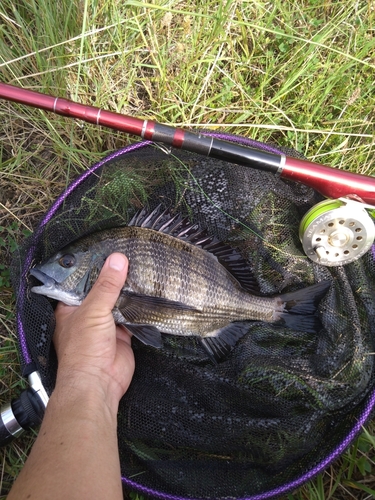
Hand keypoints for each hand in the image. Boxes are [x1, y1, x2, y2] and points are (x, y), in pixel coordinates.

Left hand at [53, 253, 134, 413]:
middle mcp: (88, 313)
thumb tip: (118, 259)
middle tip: (132, 255)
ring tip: (144, 268)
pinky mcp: (124, 333)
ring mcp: (107, 324)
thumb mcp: (94, 310)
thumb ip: (107, 285)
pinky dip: (141, 307)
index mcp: (71, 306)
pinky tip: (150, 292)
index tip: (110, 248)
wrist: (99, 382)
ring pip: (120, 301)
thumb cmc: (84, 348)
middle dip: (116, 277)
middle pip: (104, 290)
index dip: (95, 266)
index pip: (82, 280)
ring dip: (130, 291)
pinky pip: (133, 315)